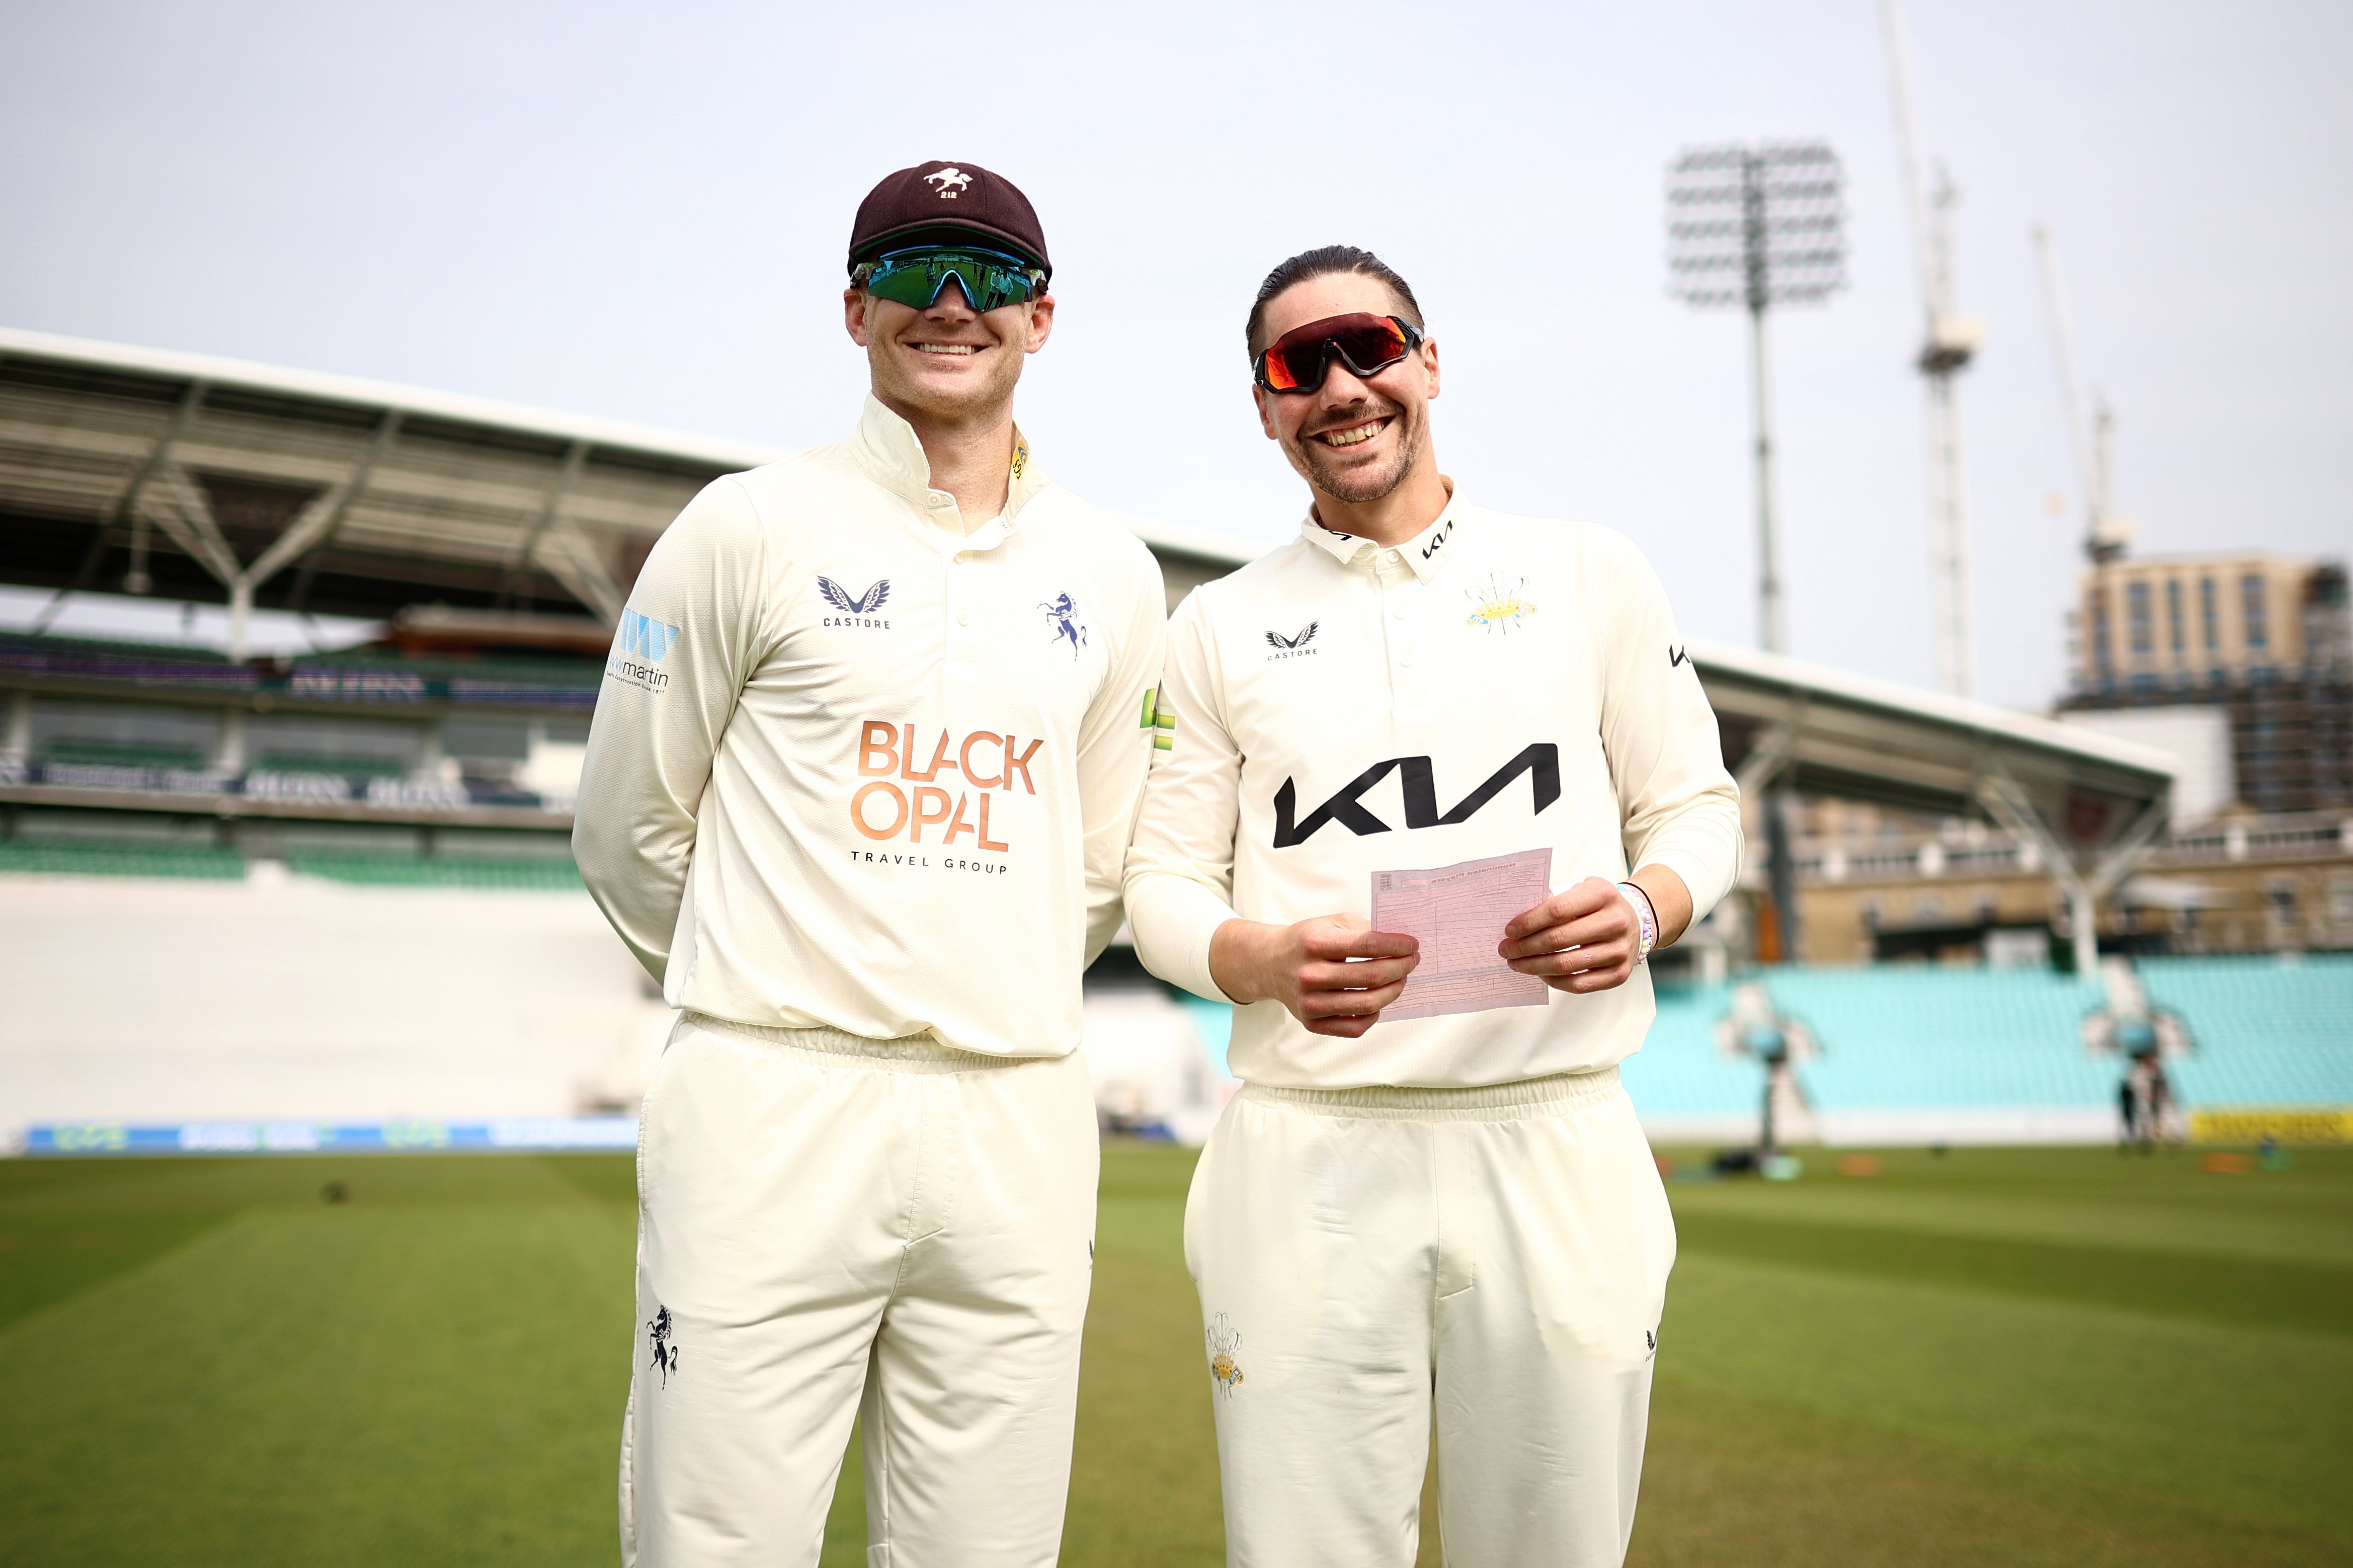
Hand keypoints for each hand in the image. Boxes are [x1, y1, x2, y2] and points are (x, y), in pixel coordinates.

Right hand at [1209, 915, 1419, 1037]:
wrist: (1269, 964)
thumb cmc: (1306, 941)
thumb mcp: (1331, 923)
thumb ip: (1365, 929)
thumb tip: (1401, 943)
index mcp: (1315, 943)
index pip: (1369, 944)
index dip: (1398, 945)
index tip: (1413, 945)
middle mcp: (1310, 974)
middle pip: (1372, 975)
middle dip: (1402, 967)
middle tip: (1412, 961)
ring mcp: (1309, 1002)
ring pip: (1368, 1004)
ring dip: (1394, 991)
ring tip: (1400, 980)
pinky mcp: (1311, 1023)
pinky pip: (1355, 1027)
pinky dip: (1374, 1015)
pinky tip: (1378, 1001)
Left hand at [1498, 876, 1638, 994]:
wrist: (1635, 921)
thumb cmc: (1598, 905)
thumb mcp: (1581, 890)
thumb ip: (1554, 900)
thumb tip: (1518, 921)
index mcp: (1603, 894)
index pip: (1557, 910)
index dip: (1528, 922)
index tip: (1509, 930)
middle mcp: (1615, 922)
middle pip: (1558, 939)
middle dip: (1525, 947)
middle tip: (1506, 949)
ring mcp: (1619, 951)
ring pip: (1565, 965)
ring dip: (1534, 966)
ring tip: (1516, 963)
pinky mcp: (1619, 974)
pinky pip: (1578, 984)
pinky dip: (1553, 981)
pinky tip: (1540, 974)